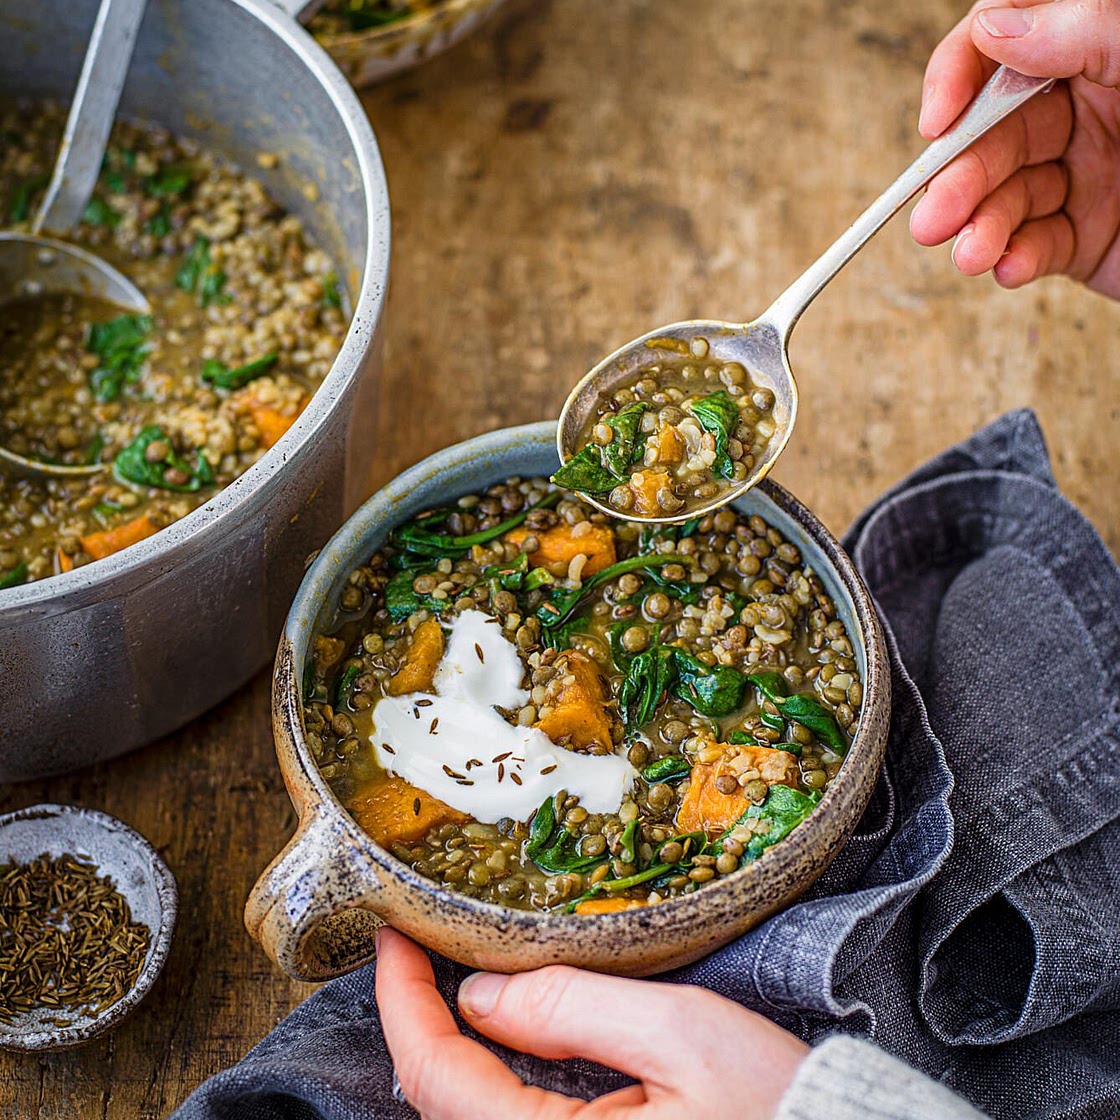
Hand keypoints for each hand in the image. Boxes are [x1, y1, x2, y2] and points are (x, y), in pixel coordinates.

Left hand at [375, 927, 807, 1119]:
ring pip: (466, 1113)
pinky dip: (485, 1072)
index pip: (435, 1073)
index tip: (392, 933)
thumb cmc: (774, 1114)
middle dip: (417, 1014)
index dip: (401, 997)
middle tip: (417, 941)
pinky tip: (497, 1029)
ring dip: (447, 1043)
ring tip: (446, 972)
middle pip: (438, 1096)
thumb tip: (481, 989)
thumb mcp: (682, 1038)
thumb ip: (573, 1006)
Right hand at [910, 0, 1119, 295]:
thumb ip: (1089, 32)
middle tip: (934, 217)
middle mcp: (1088, 109)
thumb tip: (998, 27)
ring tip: (970, 254)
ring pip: (1007, 197)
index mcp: (1101, 49)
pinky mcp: (1087, 236)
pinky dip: (1016, 259)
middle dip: (959, 178)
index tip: (935, 121)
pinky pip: (1037, 245)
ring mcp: (1085, 174)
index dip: (959, 78)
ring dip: (980, 227)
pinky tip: (1010, 266)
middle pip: (994, 134)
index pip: (1006, 47)